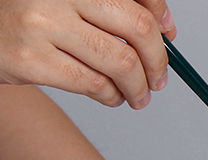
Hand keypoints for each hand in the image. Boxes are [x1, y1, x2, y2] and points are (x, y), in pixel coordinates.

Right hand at [0, 0, 175, 108]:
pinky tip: (111, 96)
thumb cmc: (33, 17)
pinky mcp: (33, 60)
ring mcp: (43, 25)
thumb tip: (165, 28)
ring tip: (137, 95)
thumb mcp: (69, 1)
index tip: (168, 36)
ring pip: (120, 62)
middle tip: (158, 79)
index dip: (160, 20)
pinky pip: (94, 85)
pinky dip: (112, 97)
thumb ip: (113, 8)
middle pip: (137, 29)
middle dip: (157, 61)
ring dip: (138, 87)